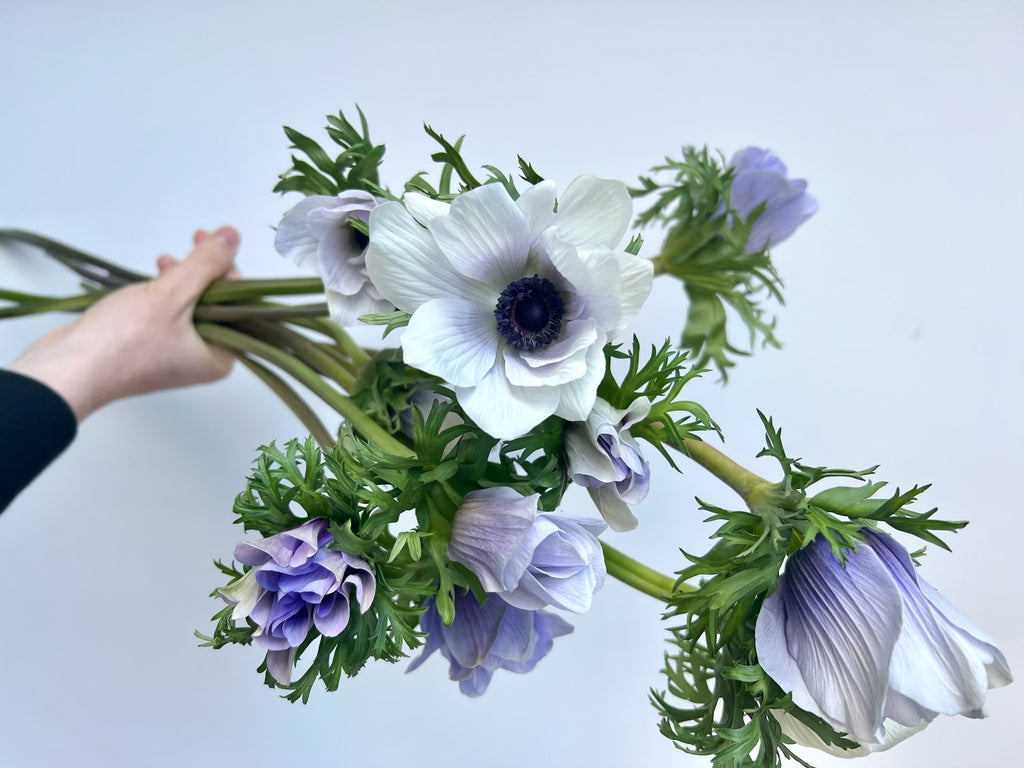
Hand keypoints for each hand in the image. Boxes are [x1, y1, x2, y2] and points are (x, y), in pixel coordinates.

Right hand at [8, 227, 240, 420]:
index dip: (228, 270)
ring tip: (166, 260)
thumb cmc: (123, 341)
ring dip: (183, 278)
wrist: (68, 370)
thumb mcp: (173, 295)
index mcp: (220, 357)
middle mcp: (202, 360)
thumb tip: (233, 236)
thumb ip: (206, 264)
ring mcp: (174, 356)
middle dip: (205, 271)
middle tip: (196, 239)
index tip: (216, 241)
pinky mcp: (148, 348)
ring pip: (190, 307)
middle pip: (217, 305)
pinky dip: (163, 293)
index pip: (239, 306)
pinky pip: (167, 315)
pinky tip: (153, 275)